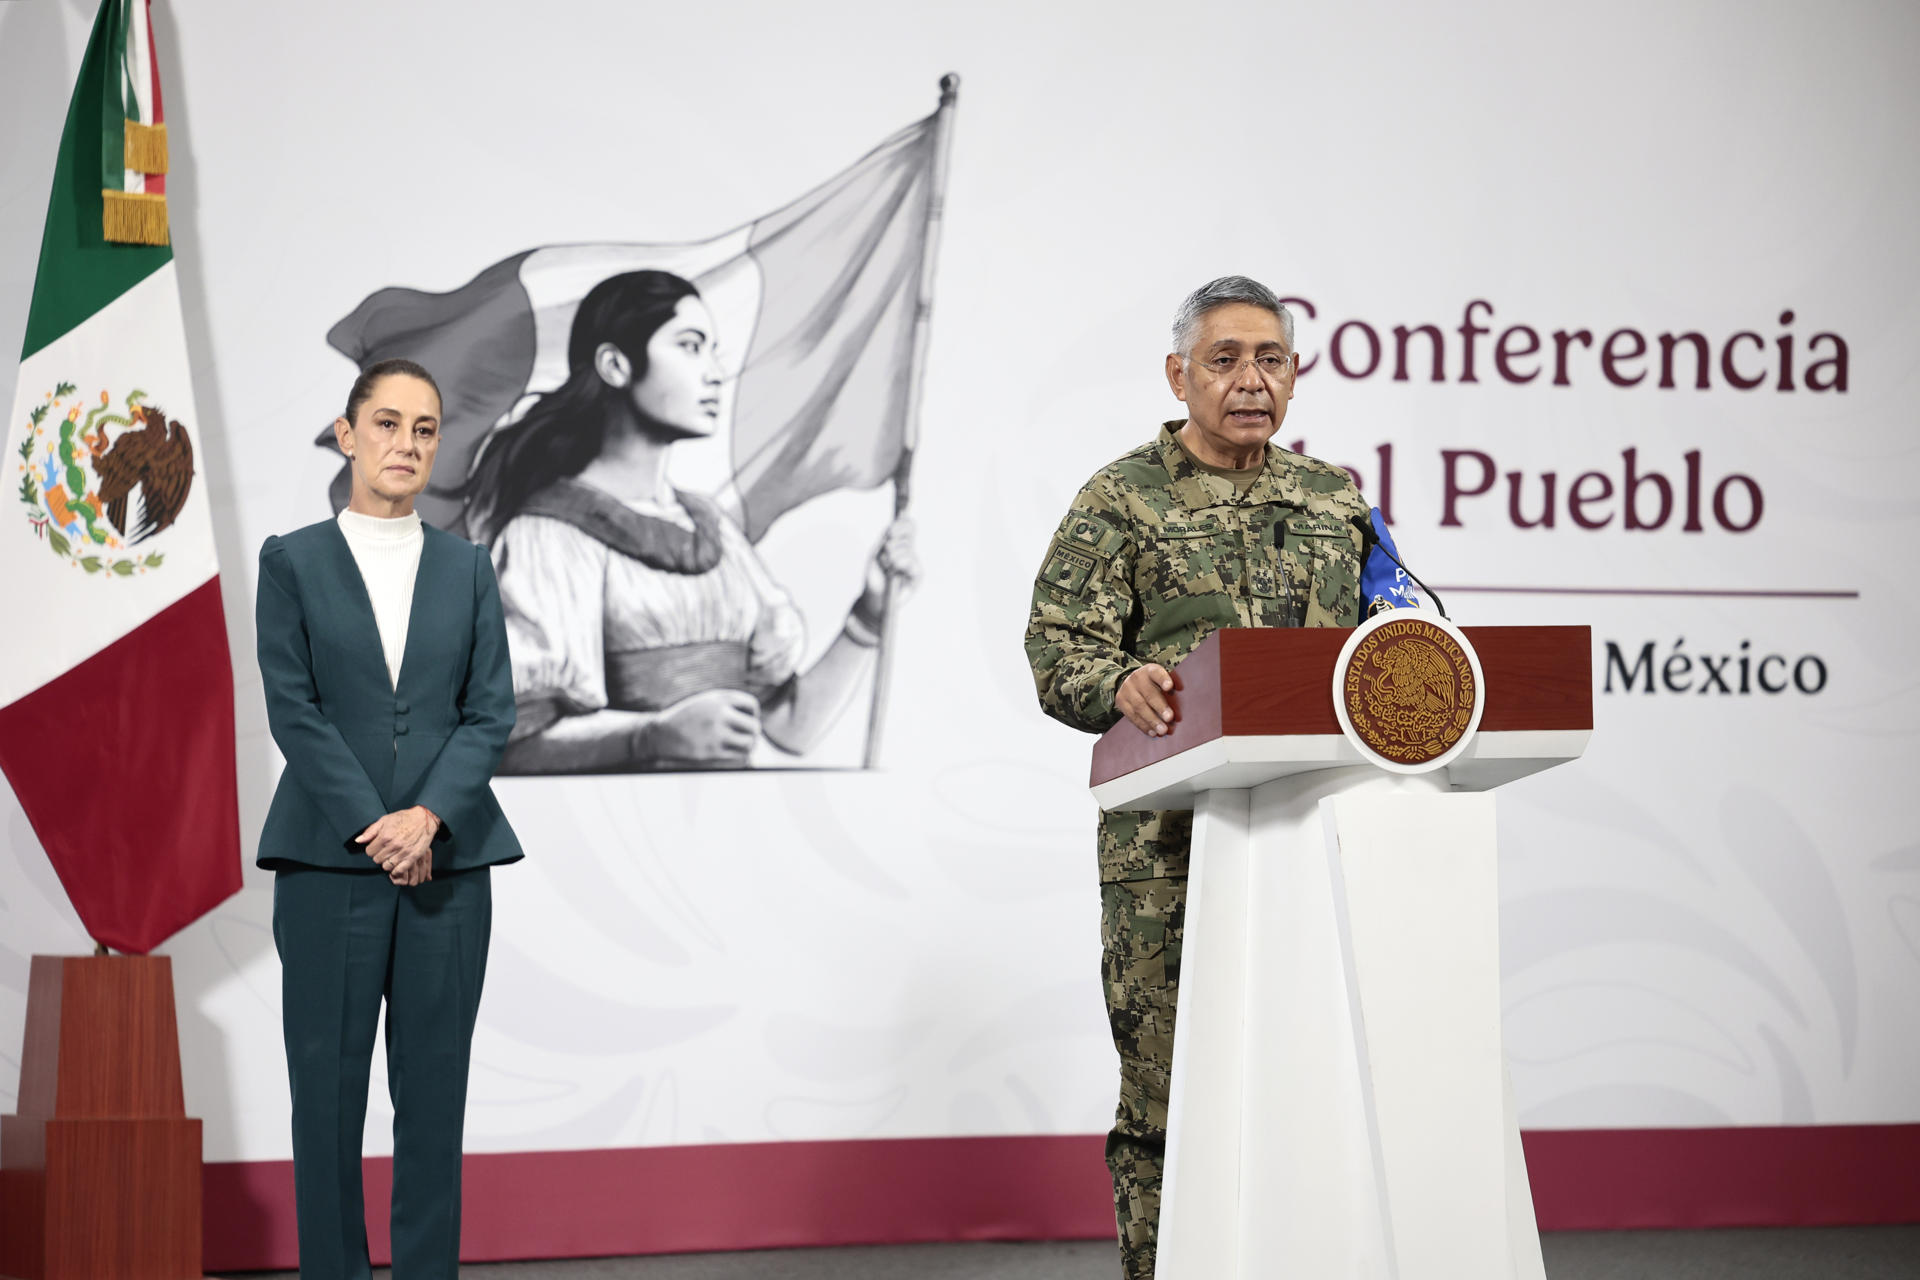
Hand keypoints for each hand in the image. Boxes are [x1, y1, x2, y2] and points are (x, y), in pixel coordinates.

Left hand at [355, 806, 438, 884]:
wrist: (424, 819)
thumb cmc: (404, 818)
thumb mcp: (385, 820)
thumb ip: (370, 831)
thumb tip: (358, 841)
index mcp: (385, 836)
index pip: (369, 852)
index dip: (372, 849)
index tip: (377, 846)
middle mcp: (393, 845)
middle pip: (377, 860)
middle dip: (379, 856)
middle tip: (385, 851)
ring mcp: (403, 852)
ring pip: (386, 866)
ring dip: (387, 862)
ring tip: (391, 856)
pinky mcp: (413, 857)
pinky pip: (399, 870)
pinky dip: (396, 870)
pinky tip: (397, 864)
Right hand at [646, 690, 760, 762]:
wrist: (661, 734)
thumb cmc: (687, 718)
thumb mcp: (706, 701)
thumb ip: (728, 704)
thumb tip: (755, 717)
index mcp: (719, 698)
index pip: (751, 705)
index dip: (753, 714)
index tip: (746, 720)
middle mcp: (720, 714)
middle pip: (754, 726)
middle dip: (753, 732)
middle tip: (747, 736)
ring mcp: (716, 734)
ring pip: (749, 743)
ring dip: (749, 746)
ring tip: (743, 746)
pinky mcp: (712, 752)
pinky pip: (739, 757)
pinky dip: (741, 757)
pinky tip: (736, 755)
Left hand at [861, 515, 919, 599]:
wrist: (874, 598)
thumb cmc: (874, 576)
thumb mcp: (876, 553)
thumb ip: (885, 539)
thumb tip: (892, 528)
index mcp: (900, 543)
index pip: (909, 525)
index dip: (901, 524)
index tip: (890, 532)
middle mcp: (910, 551)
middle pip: (910, 531)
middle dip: (894, 540)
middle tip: (886, 551)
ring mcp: (915, 562)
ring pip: (907, 548)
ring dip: (892, 556)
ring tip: (887, 568)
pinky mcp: (918, 575)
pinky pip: (912, 562)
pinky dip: (900, 564)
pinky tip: (894, 572)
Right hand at [1116, 664, 1178, 736]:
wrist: (1129, 682)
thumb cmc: (1153, 684)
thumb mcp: (1160, 680)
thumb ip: (1169, 689)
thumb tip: (1185, 704)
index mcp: (1150, 671)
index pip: (1157, 673)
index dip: (1163, 679)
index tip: (1170, 687)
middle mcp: (1137, 678)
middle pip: (1149, 694)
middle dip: (1160, 707)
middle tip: (1169, 718)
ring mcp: (1127, 690)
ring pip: (1139, 707)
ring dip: (1152, 721)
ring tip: (1162, 730)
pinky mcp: (1121, 701)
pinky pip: (1132, 716)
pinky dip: (1143, 726)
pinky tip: (1152, 732)